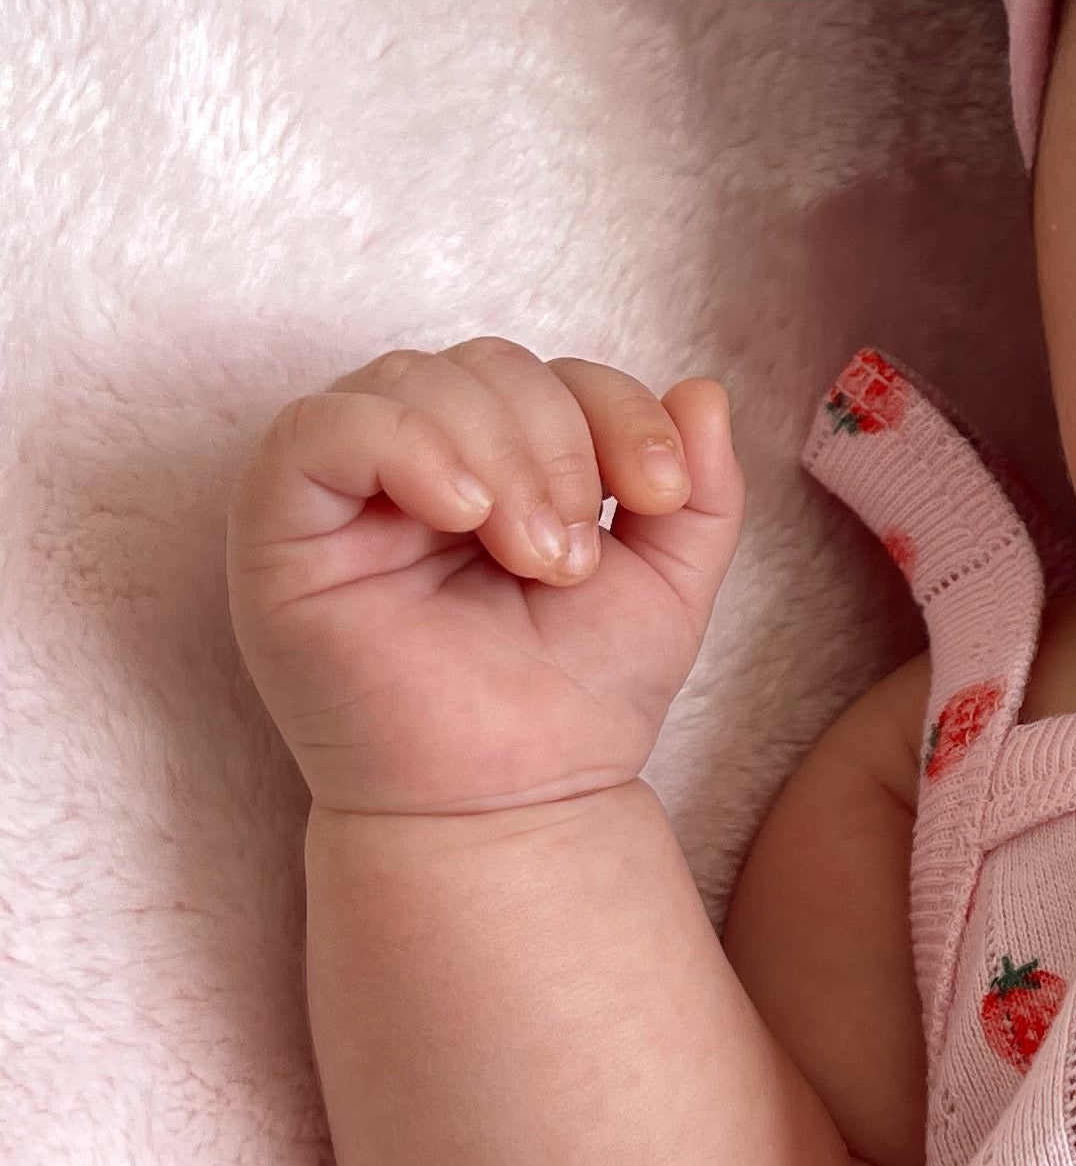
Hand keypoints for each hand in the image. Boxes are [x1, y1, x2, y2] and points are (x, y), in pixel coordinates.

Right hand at [228, 342, 744, 815]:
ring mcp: (344, 491)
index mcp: (499, 464)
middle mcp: (416, 463)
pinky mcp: (280, 526)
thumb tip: (705, 390)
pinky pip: (319, 428)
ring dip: (499, 454)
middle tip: (574, 558)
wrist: (513, 802)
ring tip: (533, 557)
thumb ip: (699, 489)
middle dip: (557, 443)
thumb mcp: (670, 582)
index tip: (661, 496)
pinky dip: (406, 446)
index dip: (617, 408)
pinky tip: (464, 512)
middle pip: (484, 363)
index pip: (554, 373)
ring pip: (411, 379)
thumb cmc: (575, 700)